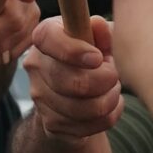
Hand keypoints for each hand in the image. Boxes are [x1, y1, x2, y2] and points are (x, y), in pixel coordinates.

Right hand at [21, 17, 122, 140]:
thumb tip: (98, 25)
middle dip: (105, 80)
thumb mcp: (100, 38)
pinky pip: (88, 126)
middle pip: (71, 82)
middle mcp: (36, 66)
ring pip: (83, 108)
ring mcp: (40, 98)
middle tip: (116, 75)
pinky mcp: (51, 124)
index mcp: (45, 37)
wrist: (75, 93)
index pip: (47, 39)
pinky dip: (109, 116)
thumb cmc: (91, 56)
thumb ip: (103, 31)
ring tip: (114, 89)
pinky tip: (111, 104)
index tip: (98, 57)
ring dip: (109, 99)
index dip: (73, 50)